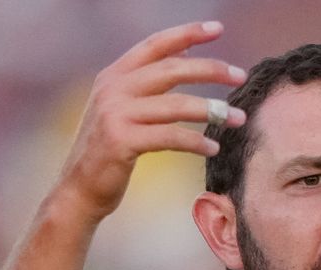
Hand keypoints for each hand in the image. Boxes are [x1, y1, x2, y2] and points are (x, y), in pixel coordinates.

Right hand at [52, 21, 246, 223]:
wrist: (79, 189)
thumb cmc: (109, 151)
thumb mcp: (121, 108)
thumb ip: (146, 84)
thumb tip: (184, 54)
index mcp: (114, 75)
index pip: (155, 45)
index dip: (187, 33)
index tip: (218, 29)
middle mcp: (113, 89)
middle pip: (171, 69)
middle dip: (211, 70)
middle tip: (241, 75)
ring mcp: (115, 114)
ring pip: (176, 105)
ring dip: (213, 110)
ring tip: (238, 118)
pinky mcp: (121, 141)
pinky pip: (171, 136)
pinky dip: (196, 142)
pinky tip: (214, 147)